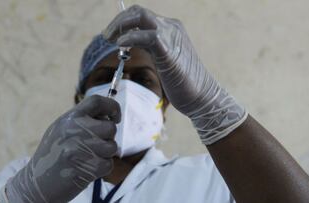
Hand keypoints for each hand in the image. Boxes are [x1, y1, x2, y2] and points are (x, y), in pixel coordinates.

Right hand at [5, 95, 120, 202]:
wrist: (37, 183)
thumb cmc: (53, 154)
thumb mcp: (61, 129)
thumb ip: (82, 120)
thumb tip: (108, 115)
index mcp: (69, 118)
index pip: (96, 101)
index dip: (112, 106)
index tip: (115, 117)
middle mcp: (75, 130)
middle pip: (110, 127)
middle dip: (108, 137)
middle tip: (97, 143)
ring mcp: (81, 150)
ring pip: (112, 146)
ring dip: (106, 153)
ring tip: (90, 157)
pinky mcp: (88, 168)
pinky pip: (109, 164)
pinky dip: (102, 168)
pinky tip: (88, 168)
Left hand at [103, 5, 246, 144]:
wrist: (202, 96)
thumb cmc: (182, 80)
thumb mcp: (163, 57)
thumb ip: (150, 46)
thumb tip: (130, 42)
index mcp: (170, 28)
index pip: (141, 14)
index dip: (122, 21)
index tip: (111, 35)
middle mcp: (171, 27)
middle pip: (138, 12)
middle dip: (118, 21)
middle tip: (106, 36)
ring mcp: (172, 37)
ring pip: (141, 18)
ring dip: (120, 26)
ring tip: (109, 39)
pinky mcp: (170, 52)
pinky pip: (149, 37)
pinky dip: (132, 38)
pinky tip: (121, 44)